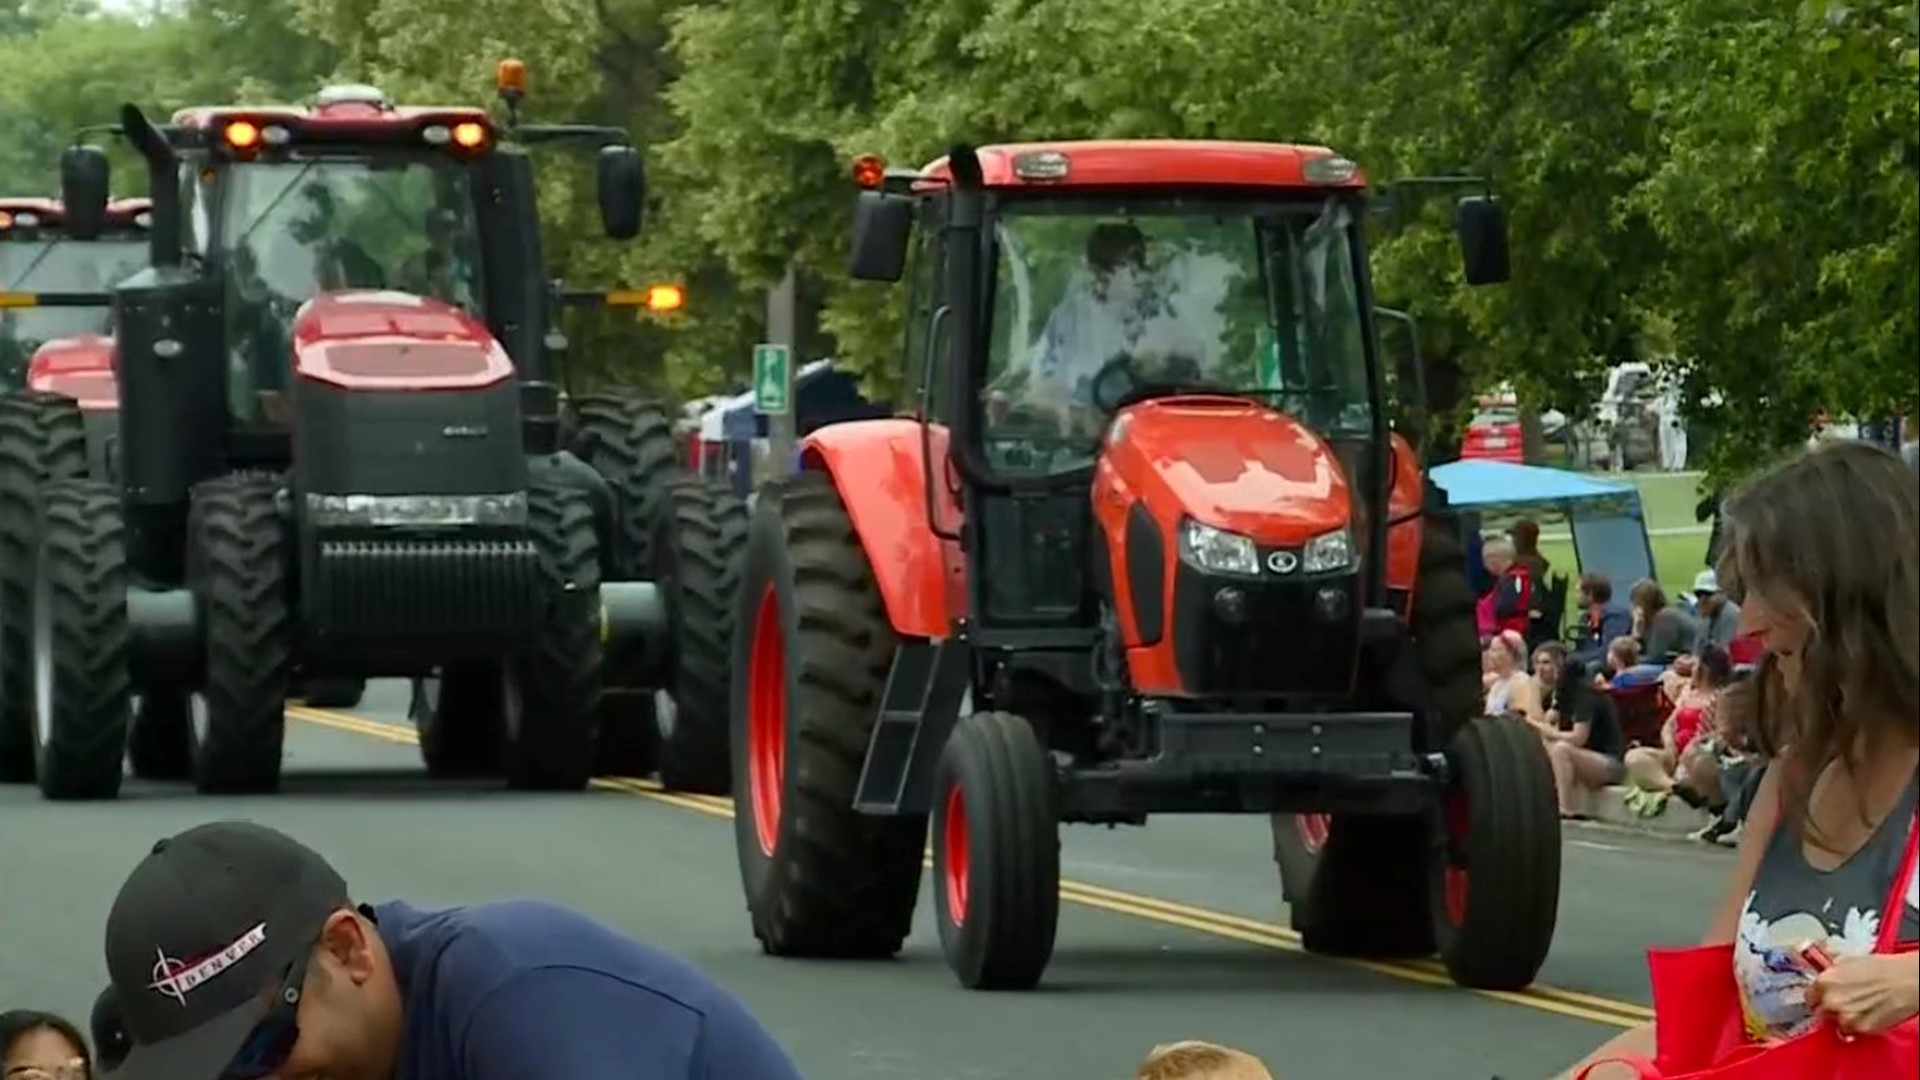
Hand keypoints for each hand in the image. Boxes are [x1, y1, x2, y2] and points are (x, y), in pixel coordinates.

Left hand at [1805, 953, 1919, 1035]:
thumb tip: (1822, 972)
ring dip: (1843, 1018)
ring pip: (1835, 1023)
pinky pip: (1851, 1032)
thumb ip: (1831, 970)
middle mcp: (1830, 1001)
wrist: (1906, 981)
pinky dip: (1857, 1027)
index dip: (1817, 997)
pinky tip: (1868, 1015)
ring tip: (1859, 1008)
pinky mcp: (1861, 1029)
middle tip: (1844, 1003)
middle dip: (1828, 1008)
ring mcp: (1845, 1018)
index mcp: (1824, 982)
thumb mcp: (1848, 960)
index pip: (1808, 996)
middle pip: (1820, 1011)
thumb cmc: (1883, 968)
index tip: (1822, 998)